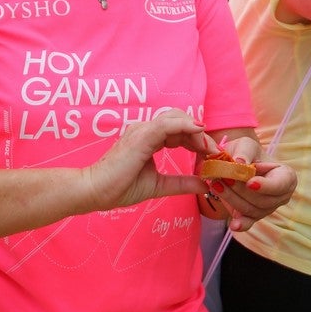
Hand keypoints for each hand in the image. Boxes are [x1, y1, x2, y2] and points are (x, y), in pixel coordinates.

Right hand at [81, 109, 214, 210]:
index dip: (197, 140)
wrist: (96, 192)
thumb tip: (203, 184)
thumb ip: (181, 182)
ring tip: (209, 148)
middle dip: (201, 135)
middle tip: (214, 152)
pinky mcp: (141, 135)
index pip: (179, 131)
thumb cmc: (120, 188)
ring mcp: (142, 130)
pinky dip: (185, 126)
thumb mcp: (159, 185)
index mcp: (148, 138)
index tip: (212, 154)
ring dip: (196, 131)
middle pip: (181, 121)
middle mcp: (145, 130)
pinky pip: (167, 124)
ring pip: (176, 118)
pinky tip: (198, 132)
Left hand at [207, 160, 296, 232]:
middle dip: (242, 190)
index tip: (250, 183)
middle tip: (224, 178)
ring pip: (252, 210)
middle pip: (263, 200)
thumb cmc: (246, 153)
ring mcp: (267, 208)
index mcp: (286, 176)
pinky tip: (234, 225)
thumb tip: (240, 163)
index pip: (280, 185)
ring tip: (217, 185)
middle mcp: (281, 196)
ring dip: (232, 199)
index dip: (266, 186)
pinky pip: (248, 223)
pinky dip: (241, 224)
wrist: (235, 164)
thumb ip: (244, 152)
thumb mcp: (246, 145)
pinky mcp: (253, 217)